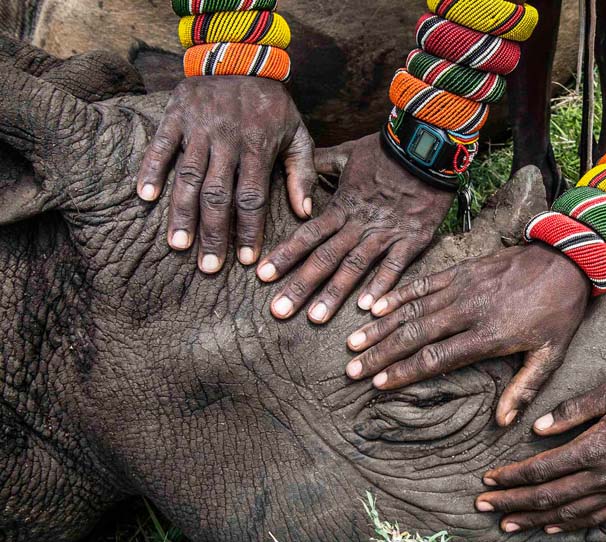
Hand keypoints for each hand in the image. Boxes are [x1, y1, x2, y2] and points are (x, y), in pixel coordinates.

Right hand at [136, 76, 315, 271]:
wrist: (242, 56)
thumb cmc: (273, 105)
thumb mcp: (298, 134)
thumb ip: (302, 173)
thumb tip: (305, 213)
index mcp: (258, 147)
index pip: (252, 197)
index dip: (249, 230)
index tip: (247, 260)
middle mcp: (227, 139)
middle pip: (218, 194)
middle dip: (214, 233)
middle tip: (209, 267)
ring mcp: (199, 127)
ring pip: (188, 176)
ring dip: (182, 213)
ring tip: (179, 245)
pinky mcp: (176, 114)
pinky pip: (161, 145)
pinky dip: (151, 170)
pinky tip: (145, 197)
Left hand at [257, 132, 453, 321]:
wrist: (427, 147)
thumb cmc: (388, 149)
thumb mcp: (349, 152)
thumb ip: (322, 162)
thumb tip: (300, 164)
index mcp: (342, 206)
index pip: (307, 235)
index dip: (284, 256)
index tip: (262, 276)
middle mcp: (359, 224)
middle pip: (324, 258)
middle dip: (300, 285)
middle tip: (279, 311)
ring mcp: (386, 233)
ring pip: (354, 267)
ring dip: (334, 294)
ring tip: (315, 318)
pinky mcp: (412, 239)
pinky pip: (395, 266)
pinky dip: (381, 286)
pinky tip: (368, 309)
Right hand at [344, 244, 589, 425]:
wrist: (568, 259)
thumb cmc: (559, 312)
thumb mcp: (551, 355)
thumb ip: (524, 389)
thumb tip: (502, 422)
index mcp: (489, 335)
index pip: (437, 357)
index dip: (405, 371)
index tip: (379, 383)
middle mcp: (469, 310)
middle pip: (415, 334)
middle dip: (381, 353)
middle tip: (352, 369)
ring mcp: (462, 287)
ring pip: (412, 309)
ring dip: (380, 326)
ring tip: (353, 342)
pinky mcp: (461, 270)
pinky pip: (423, 283)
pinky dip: (397, 295)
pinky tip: (374, 305)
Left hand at [475, 377, 605, 533]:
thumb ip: (572, 411)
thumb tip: (537, 429)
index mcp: (595, 449)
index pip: (542, 469)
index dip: (512, 477)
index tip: (489, 479)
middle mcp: (603, 478)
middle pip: (547, 497)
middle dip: (511, 502)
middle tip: (482, 507)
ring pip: (566, 514)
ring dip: (533, 520)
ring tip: (506, 524)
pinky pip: (593, 520)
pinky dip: (567, 526)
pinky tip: (549, 528)